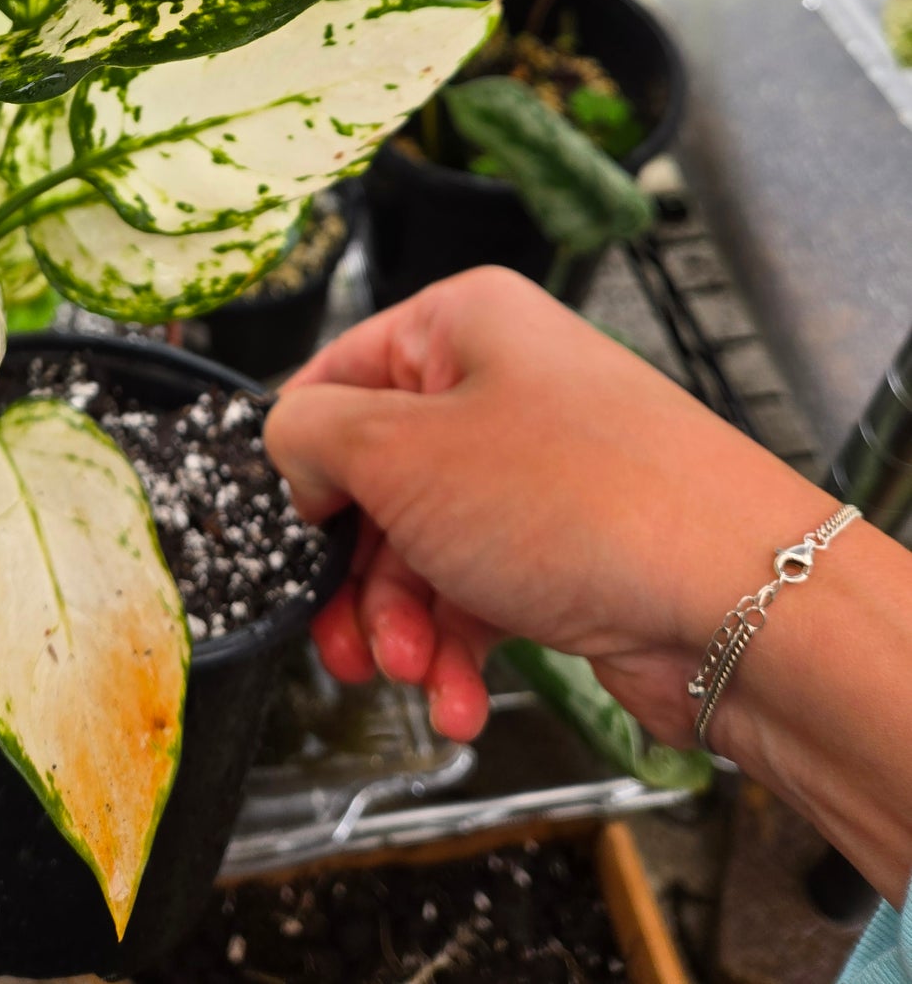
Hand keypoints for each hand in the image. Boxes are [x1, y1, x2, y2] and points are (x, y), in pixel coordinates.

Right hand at [265, 266, 828, 745]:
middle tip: (347, 643)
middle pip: (377, 482)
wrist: (737, 600)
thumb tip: (290, 448)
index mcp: (463, 326)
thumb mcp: (400, 451)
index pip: (339, 376)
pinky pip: (480, 595)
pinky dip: (457, 653)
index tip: (289, 527)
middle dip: (357, 577)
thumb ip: (312, 437)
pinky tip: (457, 702)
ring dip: (403, 629)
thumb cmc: (578, 500)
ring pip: (423, 551)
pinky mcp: (567, 550)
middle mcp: (503, 388)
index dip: (304, 459)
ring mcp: (539, 474)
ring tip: (413, 675)